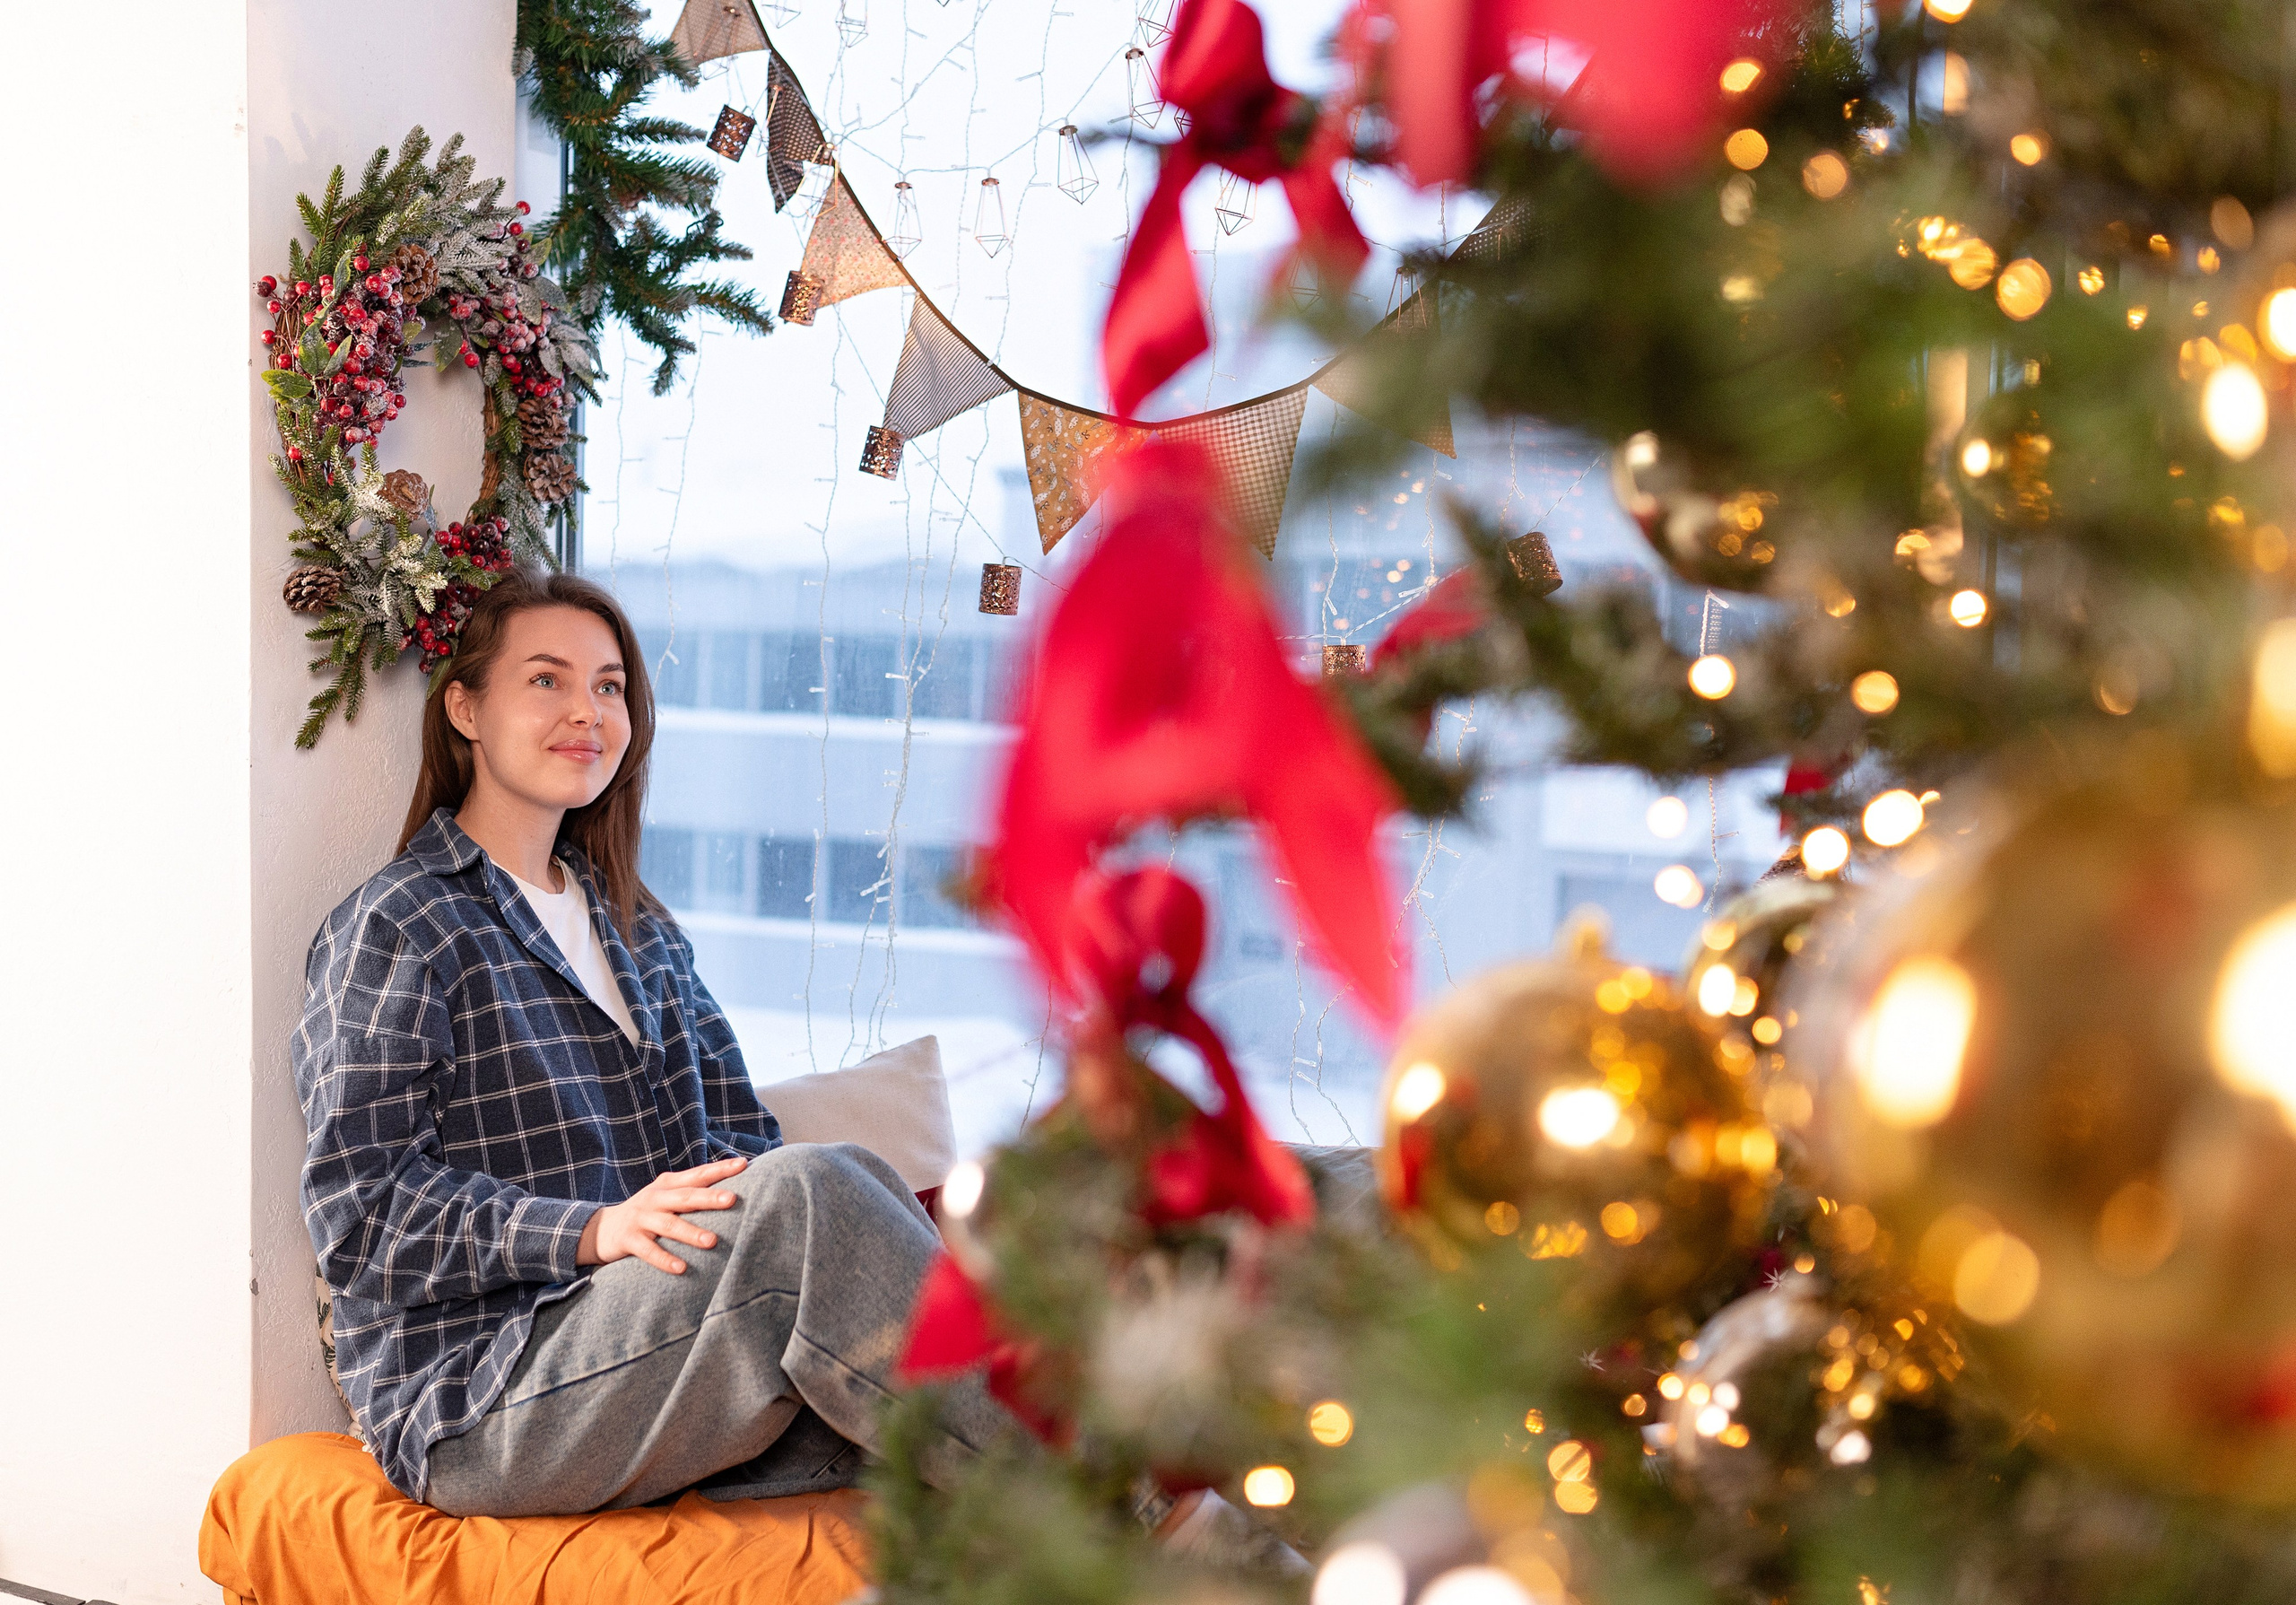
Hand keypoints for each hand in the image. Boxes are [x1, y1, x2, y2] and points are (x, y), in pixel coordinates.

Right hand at [577, 1155, 746, 1273]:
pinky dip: (664, 1259)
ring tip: (712, 1241)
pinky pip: (648, 1251)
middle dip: (709, 1197)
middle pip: (685, 1197)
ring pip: (669, 1225)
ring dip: (691, 1233)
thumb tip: (733, 1190)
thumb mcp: (666, 1196)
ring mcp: (641, 1218)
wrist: (600, 1228)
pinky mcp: (628, 1240)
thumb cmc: (647, 1212)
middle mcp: (656, 1198)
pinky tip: (681, 1268)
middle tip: (732, 1199)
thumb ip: (692, 1191)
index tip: (743, 1165)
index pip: (697, 1175)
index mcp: (668, 1185)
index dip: (720, 1169)